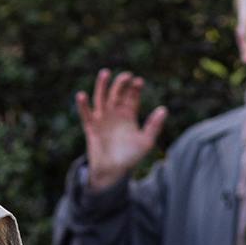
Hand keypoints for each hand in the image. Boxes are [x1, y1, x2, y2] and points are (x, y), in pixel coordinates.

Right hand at [74, 70, 165, 191]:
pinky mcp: (91, 128)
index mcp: (128, 116)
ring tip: (105, 73)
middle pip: (116, 95)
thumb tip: (163, 109)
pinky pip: (86, 115)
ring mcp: (102, 120)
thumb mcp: (146, 141)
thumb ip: (154, 126)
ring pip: (101, 99)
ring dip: (102, 87)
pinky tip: (82, 96)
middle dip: (121, 85)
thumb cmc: (130, 156)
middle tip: (126, 75)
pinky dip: (83, 106)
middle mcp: (114, 114)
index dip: (134, 89)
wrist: (113, 171)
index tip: (139, 81)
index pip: (131, 98)